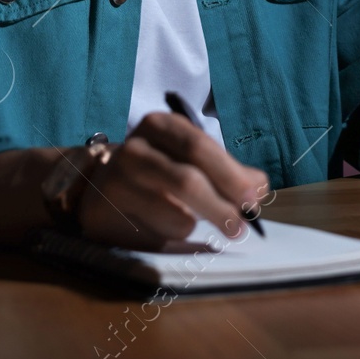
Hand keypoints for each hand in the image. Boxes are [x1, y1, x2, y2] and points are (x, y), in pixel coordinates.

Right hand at [75, 112, 270, 248]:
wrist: (100, 186)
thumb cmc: (160, 170)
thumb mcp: (192, 159)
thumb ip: (227, 171)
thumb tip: (259, 188)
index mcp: (162, 125)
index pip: (201, 147)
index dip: (231, 174)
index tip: (255, 197)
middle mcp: (136, 148)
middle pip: (187, 179)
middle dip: (222, 206)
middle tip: (242, 225)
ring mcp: (117, 180)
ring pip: (174, 212)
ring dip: (199, 224)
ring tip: (206, 222)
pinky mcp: (107, 212)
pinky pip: (156, 231)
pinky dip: (177, 233)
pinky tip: (174, 225)